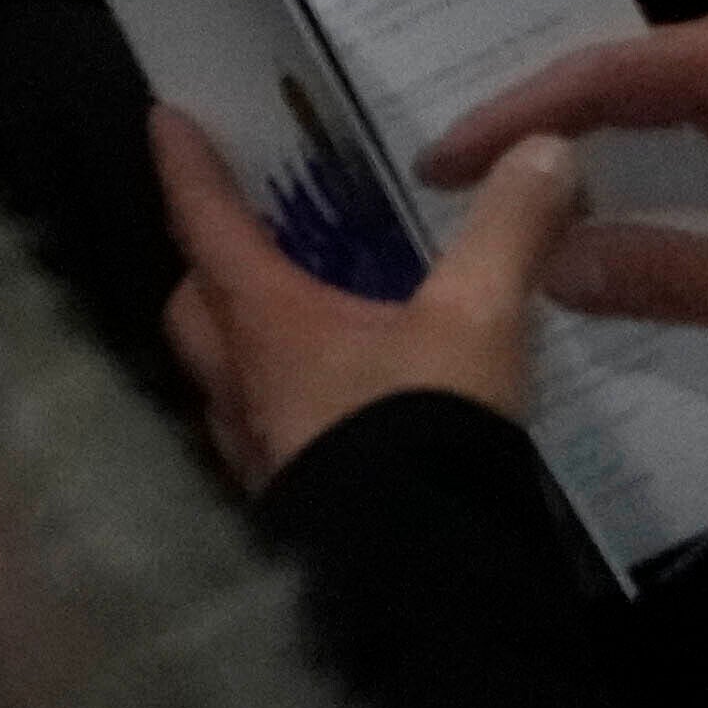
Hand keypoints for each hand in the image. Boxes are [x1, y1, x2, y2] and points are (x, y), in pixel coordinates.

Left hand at [147, 101, 591, 489]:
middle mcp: (240, 387)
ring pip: (221, 380)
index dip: (187, 168)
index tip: (163, 119)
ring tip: (291, 321)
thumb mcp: (477, 322)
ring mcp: (258, 455)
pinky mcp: (288, 509)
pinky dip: (281, 408)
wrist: (422, 587)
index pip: (206, 224)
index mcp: (264, 325)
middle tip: (240, 234)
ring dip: (241, 344)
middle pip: (195, 307)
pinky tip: (330, 412)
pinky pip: (262, 437)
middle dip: (206, 265)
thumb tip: (544, 148)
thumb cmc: (422, 435)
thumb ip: (507, 231)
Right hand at [414, 4, 707, 363]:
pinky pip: (665, 111)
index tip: (437, 162)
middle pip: (605, 71)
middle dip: (521, 122)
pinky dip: (610, 145)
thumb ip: (672, 277)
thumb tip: (550, 267)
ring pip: (630, 90)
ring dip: (562, 135)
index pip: (603, 79)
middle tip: (434, 173)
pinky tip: (566, 188)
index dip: (512, 122)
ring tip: (477, 184)